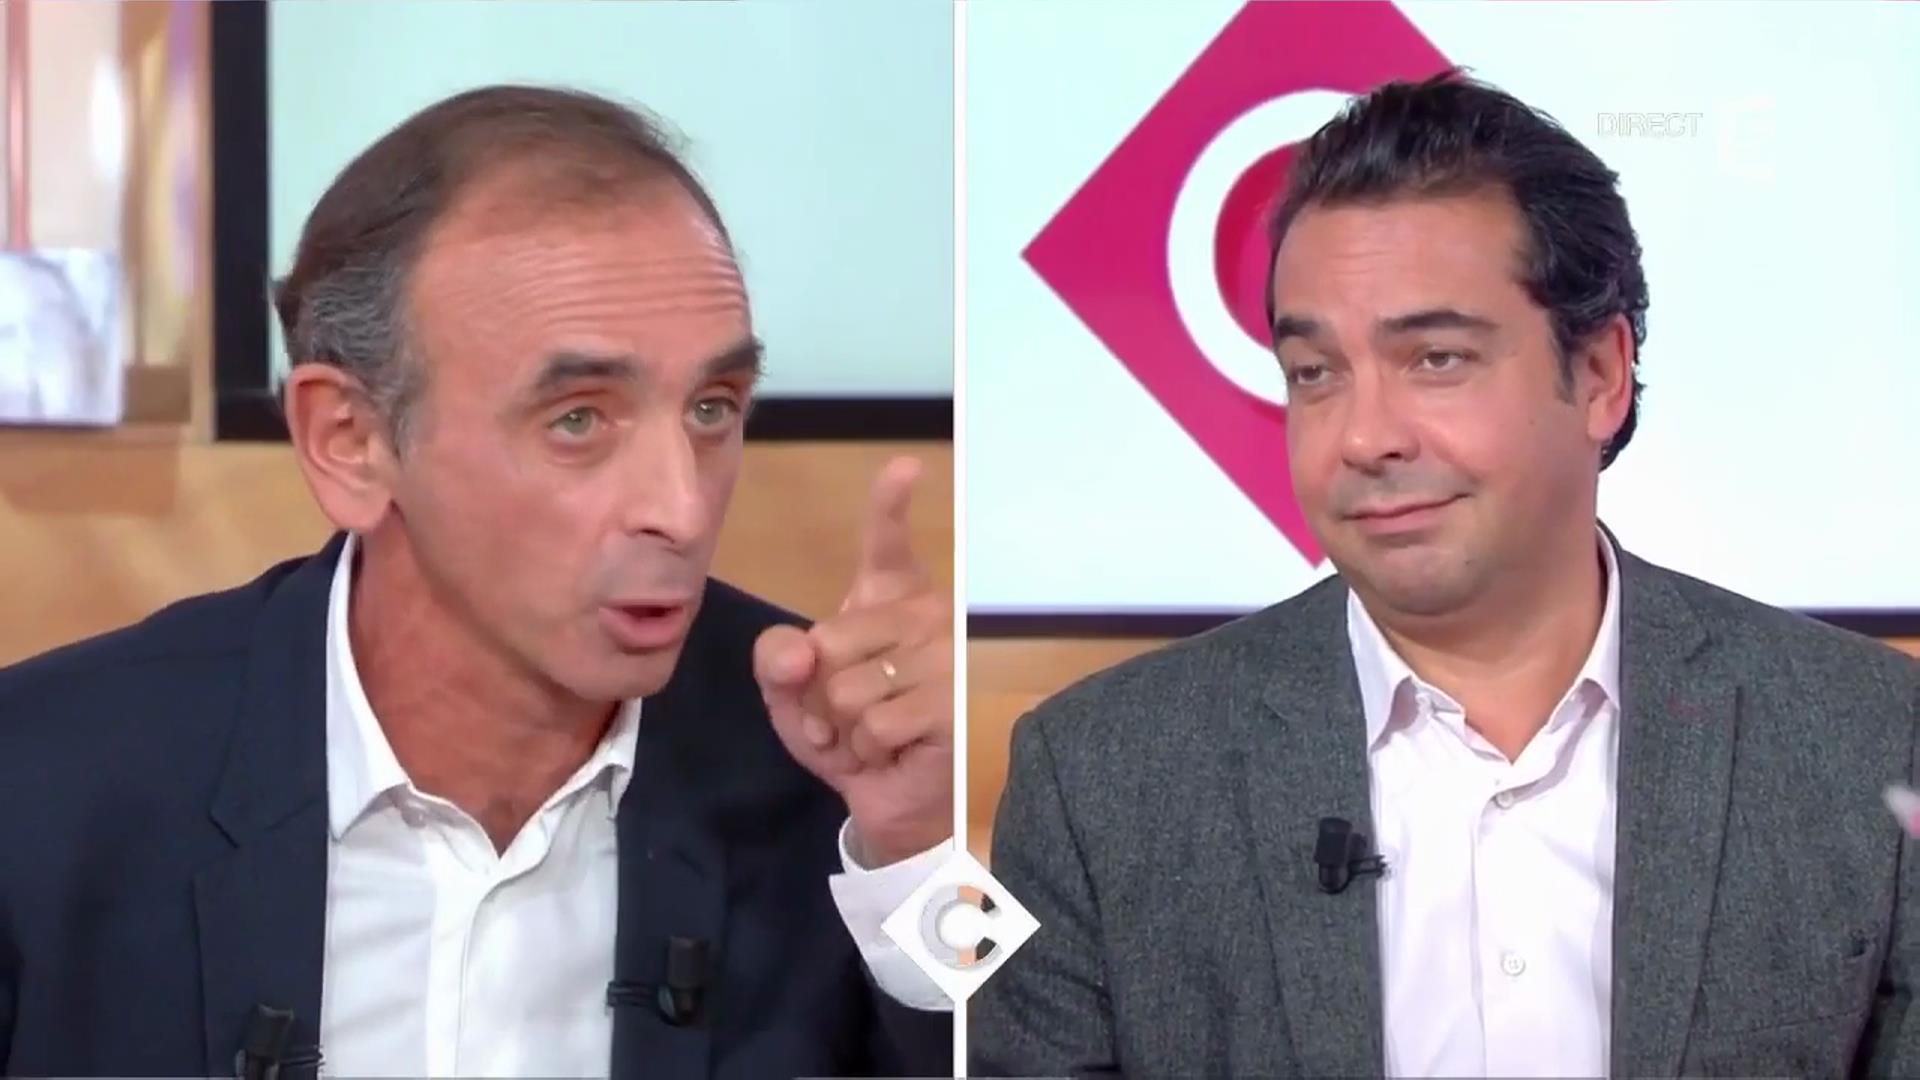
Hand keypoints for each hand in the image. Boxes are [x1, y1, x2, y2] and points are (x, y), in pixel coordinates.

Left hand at [754, 456, 953, 866]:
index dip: (890, 504)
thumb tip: (797, 649)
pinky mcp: (952, 703)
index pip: (887, 543)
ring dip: (842, 728)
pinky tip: (891, 753)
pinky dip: (866, 751)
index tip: (904, 468)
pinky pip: (872, 723)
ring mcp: (945, 658)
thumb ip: (777, 663)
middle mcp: (926, 616)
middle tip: (846, 716)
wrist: (894, 802)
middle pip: (830, 641)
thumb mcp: (794, 698)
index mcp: (888, 601)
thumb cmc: (849, 738)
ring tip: (869, 736)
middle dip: (819, 694)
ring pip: (847, 687)